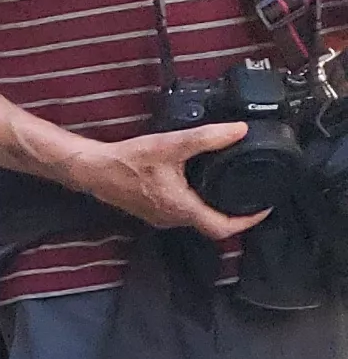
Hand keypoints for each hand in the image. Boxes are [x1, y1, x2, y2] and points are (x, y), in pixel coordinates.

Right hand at [65, 125, 266, 237]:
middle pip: (212, 227)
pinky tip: (202, 188)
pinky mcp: (153, 211)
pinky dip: (200, 205)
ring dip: (216, 211)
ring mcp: (161, 217)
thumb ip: (208, 138)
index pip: (223, 228)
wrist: (94, 170)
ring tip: (232, 192)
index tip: (264, 208)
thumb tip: (239, 130)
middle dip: (235, 215)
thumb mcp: (172, 145)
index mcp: (181, 208)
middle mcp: (172, 219)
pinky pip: (184, 214)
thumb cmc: (127, 162)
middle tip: (253, 199)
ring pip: (198, 220)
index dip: (248, 221)